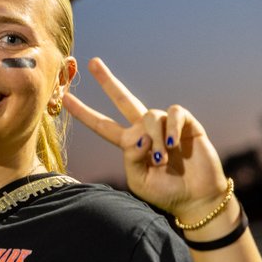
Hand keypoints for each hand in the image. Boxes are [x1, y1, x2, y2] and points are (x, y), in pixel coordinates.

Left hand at [63, 58, 229, 223]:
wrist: (196, 199)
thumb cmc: (165, 192)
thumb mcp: (139, 180)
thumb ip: (132, 159)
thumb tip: (140, 137)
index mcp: (129, 144)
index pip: (102, 125)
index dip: (84, 113)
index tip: (64, 99)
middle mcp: (144, 130)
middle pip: (123, 99)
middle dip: (107, 81)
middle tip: (92, 62)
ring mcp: (165, 126)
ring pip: (151, 115)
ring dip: (155, 139)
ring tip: (161, 160)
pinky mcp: (188, 125)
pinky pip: (175, 113)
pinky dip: (172, 128)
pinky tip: (174, 144)